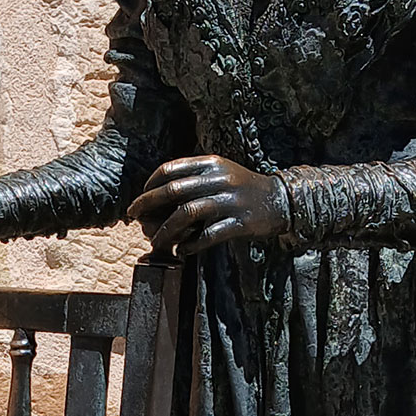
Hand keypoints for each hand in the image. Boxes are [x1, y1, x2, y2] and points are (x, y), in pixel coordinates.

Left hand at [125, 157, 290, 259]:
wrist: (280, 200)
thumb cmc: (243, 188)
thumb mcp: (221, 172)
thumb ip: (194, 177)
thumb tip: (159, 193)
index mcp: (211, 164)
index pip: (170, 169)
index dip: (150, 184)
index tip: (141, 198)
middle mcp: (219, 179)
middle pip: (173, 190)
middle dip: (148, 204)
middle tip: (134, 217)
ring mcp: (230, 201)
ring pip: (187, 214)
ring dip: (166, 230)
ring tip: (156, 241)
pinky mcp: (240, 223)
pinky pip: (208, 235)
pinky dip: (191, 244)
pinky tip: (182, 251)